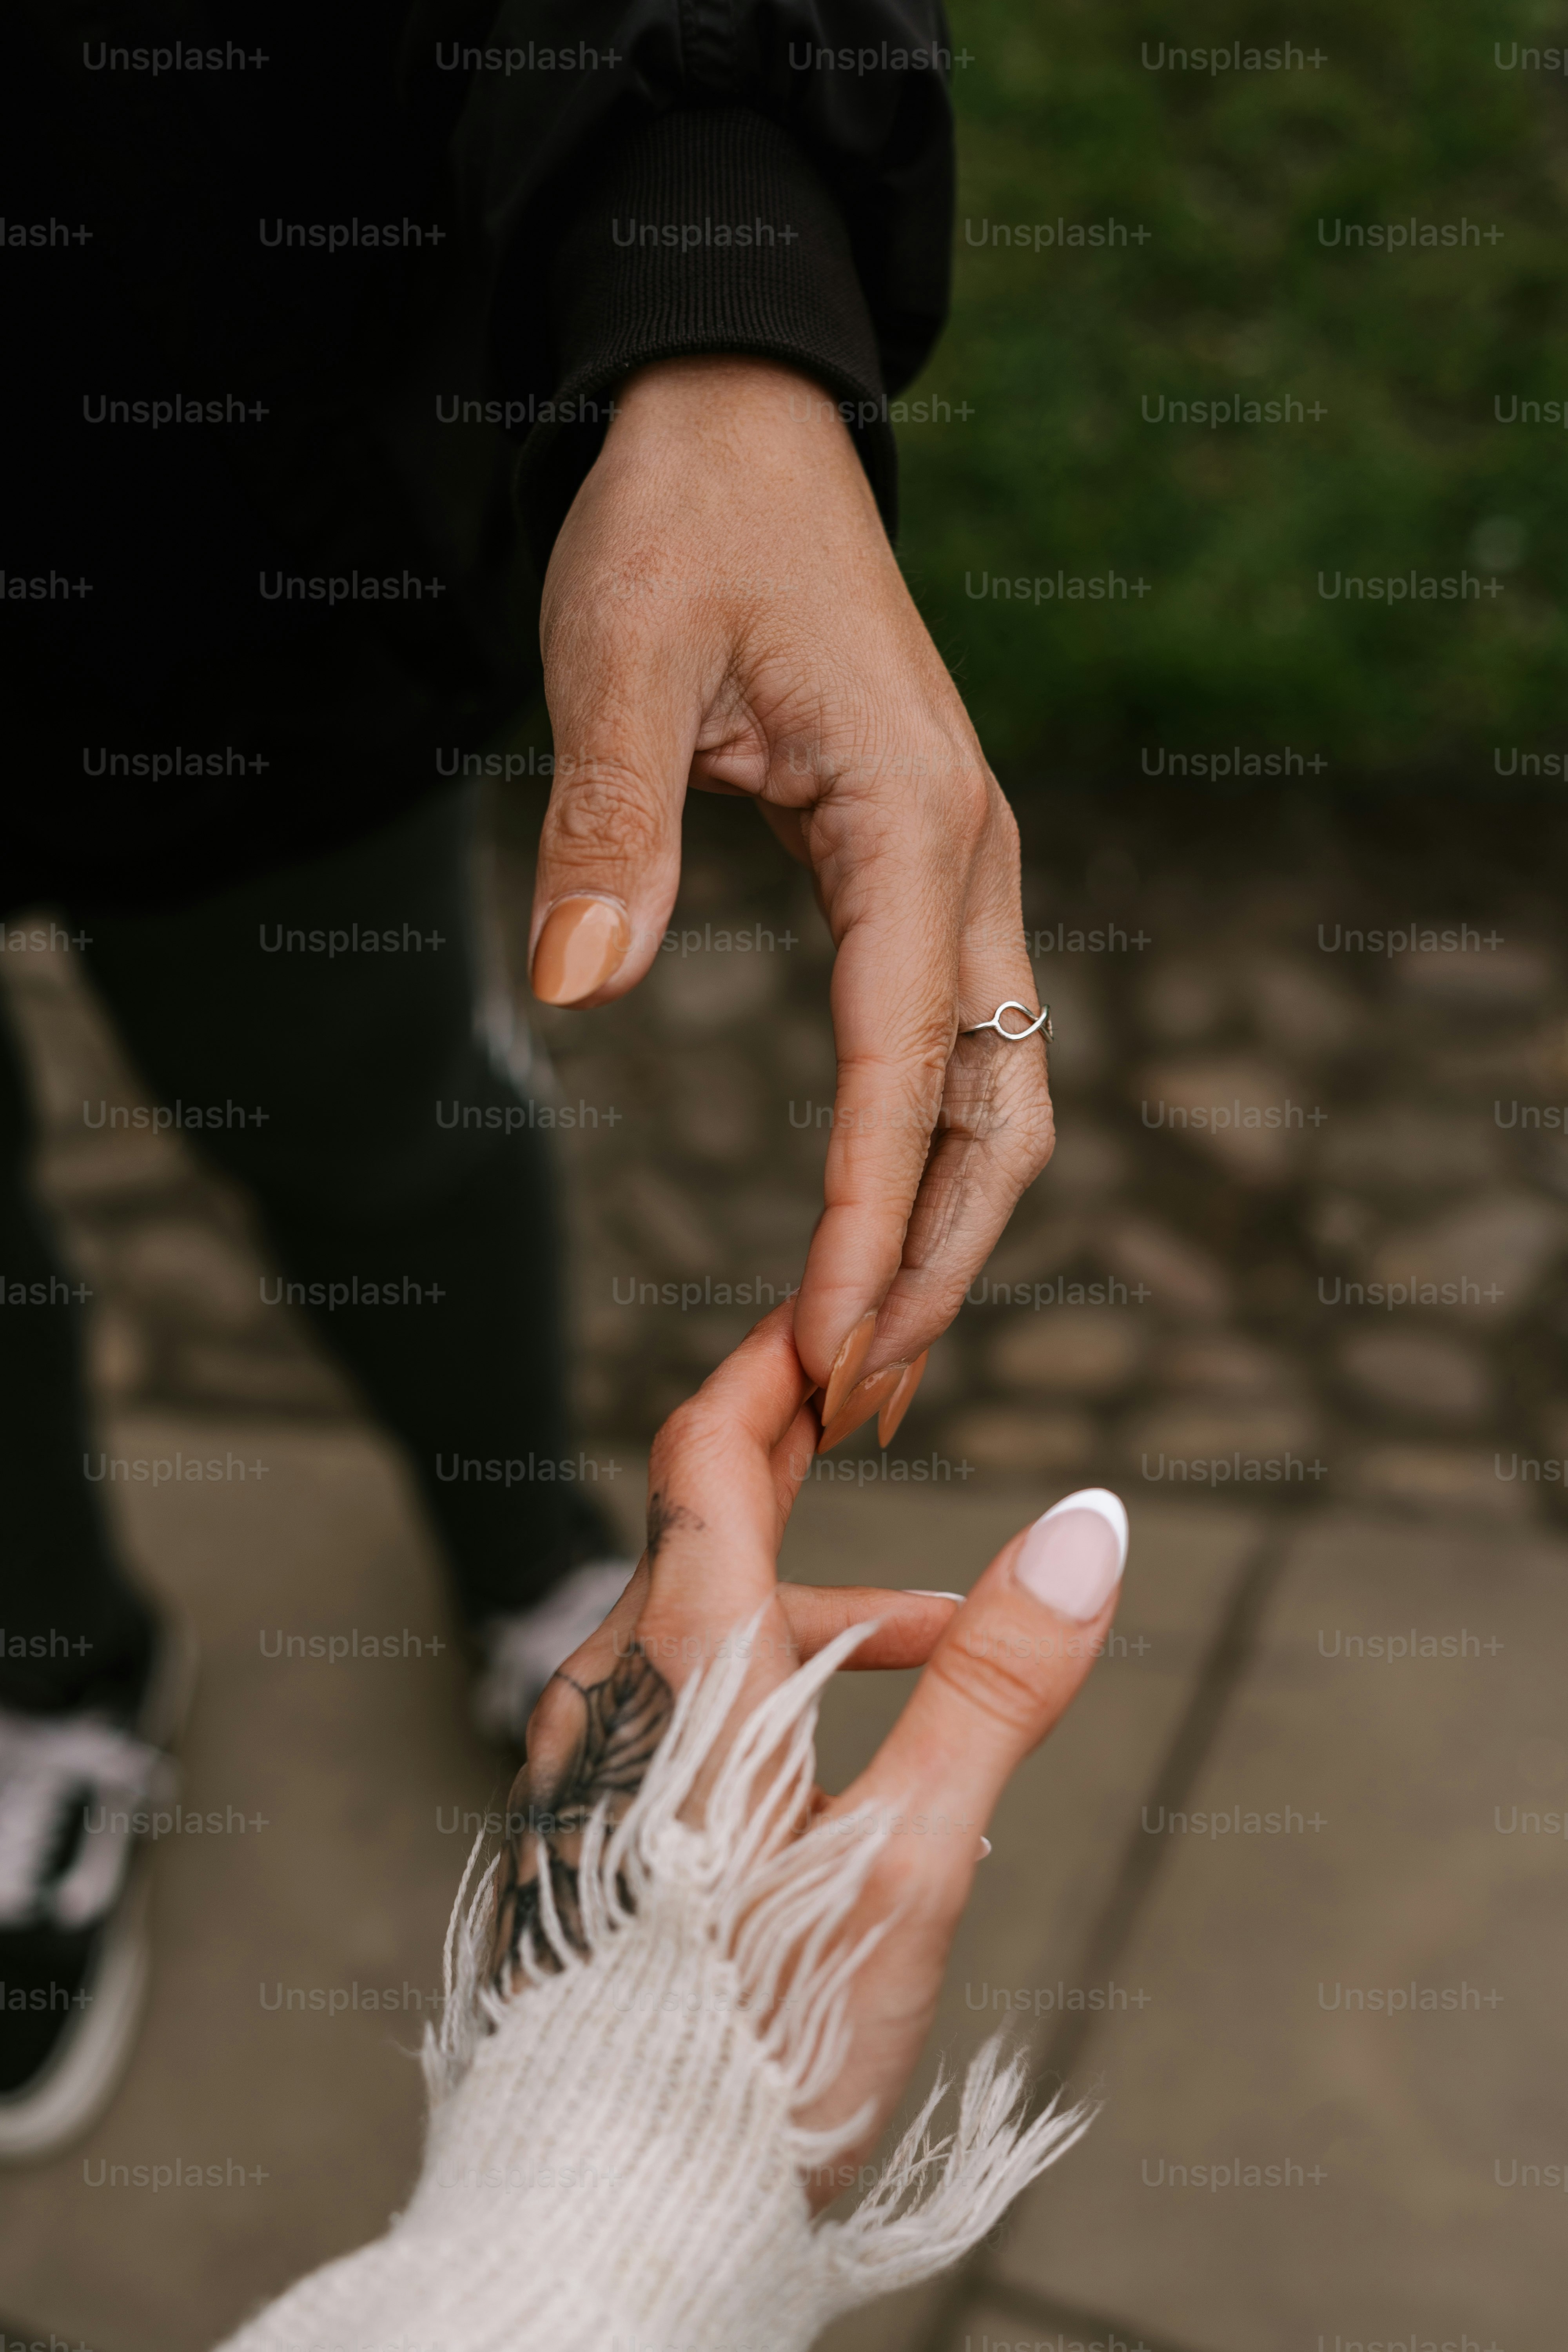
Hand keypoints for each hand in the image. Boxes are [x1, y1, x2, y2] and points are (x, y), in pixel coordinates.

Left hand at [492, 1304, 1125, 2208]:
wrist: (614, 2204)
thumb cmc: (758, 2044)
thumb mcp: (910, 1859)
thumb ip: (994, 1683)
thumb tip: (1089, 1524)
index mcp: (682, 1668)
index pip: (707, 1449)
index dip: (777, 1363)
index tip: (845, 1310)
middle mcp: (611, 1689)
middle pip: (702, 1519)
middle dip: (803, 1458)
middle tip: (885, 1406)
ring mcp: (590, 1757)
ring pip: (705, 1624)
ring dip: (820, 1609)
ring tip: (943, 1645)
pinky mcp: (594, 1821)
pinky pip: (682, 1700)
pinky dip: (773, 1682)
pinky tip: (852, 1753)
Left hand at [529, 356, 1053, 1446]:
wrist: (741, 433)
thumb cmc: (679, 525)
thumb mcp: (619, 653)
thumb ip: (605, 819)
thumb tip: (577, 987)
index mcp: (916, 817)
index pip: (904, 1062)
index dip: (865, 1216)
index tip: (828, 1348)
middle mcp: (972, 856)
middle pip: (994, 1106)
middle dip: (933, 1260)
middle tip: (858, 1402)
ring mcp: (964, 866)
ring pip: (997, 1088)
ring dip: (944, 1226)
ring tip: (875, 1358)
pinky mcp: (925, 870)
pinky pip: (958, 1042)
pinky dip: (927, 1155)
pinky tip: (878, 1228)